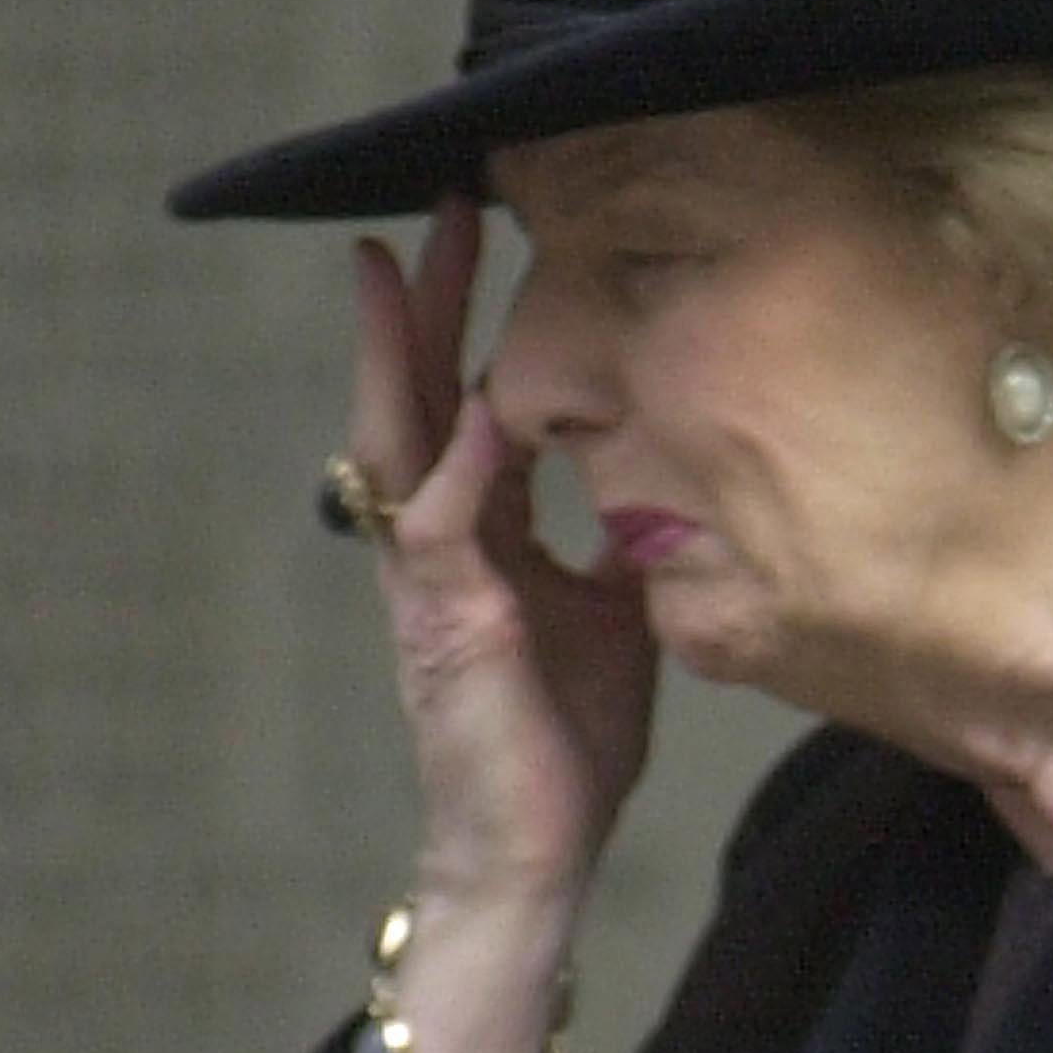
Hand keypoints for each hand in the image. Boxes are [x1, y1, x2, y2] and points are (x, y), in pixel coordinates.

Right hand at [348, 198, 657, 906]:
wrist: (537, 846)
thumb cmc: (565, 732)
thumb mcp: (609, 604)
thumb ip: (613, 530)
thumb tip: (652, 465)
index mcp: (478, 530)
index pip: (464, 400)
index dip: (470, 322)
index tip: (494, 238)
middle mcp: (441, 539)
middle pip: (418, 393)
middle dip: (427, 300)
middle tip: (444, 206)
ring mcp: (431, 578)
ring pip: (400, 438)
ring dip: (403, 347)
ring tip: (405, 260)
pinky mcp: (446, 622)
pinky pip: (442, 523)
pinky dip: (461, 459)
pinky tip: (482, 399)